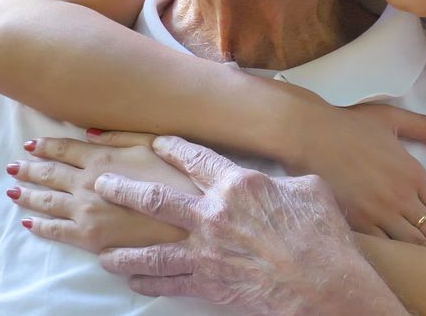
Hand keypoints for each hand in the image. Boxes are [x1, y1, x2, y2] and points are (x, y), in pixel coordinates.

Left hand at [6, 131, 196, 251]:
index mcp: (101, 159)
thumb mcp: (151, 145)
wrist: (184, 220)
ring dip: (26, 194)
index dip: (45, 146)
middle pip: (48, 174)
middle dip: (28, 169)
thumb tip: (89, 132)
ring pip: (46, 201)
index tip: (30, 145)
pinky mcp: (88, 237)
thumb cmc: (174, 179)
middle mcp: (86, 183)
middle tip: (12, 166)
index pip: (63, 149)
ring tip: (12, 189)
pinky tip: (28, 222)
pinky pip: (55, 230)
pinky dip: (38, 225)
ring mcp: (84, 211)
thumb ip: (119, 136)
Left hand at [96, 136, 406, 315]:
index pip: (196, 159)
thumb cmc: (323, 234)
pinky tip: (133, 281)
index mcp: (238, 185)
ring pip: (151, 249)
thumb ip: (281, 181)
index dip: (173, 148)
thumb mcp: (309, 189)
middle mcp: (213, 215)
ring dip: (123, 249)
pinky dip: (147, 283)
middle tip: (101, 183)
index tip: (155, 142)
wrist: (325, 282)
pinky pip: (168, 283)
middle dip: (123, 189)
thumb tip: (278, 180)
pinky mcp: (209, 284)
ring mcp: (207, 252)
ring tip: (103, 249)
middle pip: (155, 198)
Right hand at [285, 102, 425, 254]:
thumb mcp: (391, 119)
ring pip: (414, 246)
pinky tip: (410, 267)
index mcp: (413, 173)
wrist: (309, 135)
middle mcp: (400, 197)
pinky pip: (385, 247)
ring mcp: (378, 212)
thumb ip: (425, 127)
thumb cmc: (348, 125)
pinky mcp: (356, 222)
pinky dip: (400, 259)